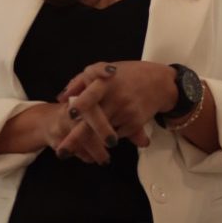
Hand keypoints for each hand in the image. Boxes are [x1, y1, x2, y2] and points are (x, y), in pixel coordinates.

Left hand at [56, 60, 176, 155]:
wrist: (160, 83)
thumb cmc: (127, 74)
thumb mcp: (105, 69)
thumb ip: (81, 81)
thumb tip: (61, 97)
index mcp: (106, 83)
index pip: (92, 95)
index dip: (80, 105)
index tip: (69, 115)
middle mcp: (116, 98)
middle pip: (94, 121)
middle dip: (76, 138)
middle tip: (62, 153)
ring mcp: (126, 112)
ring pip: (103, 133)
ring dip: (91, 142)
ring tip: (84, 151)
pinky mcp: (135, 124)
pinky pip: (116, 135)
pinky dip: (108, 138)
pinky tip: (110, 133)